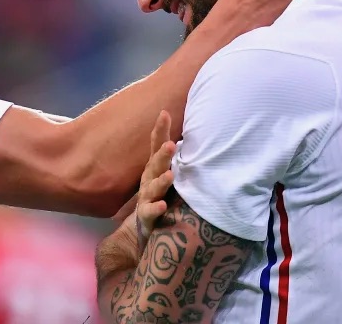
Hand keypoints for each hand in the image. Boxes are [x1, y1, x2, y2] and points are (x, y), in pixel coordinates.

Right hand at [135, 110, 175, 247]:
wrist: (143, 228)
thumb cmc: (161, 196)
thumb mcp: (168, 175)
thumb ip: (178, 159)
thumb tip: (199, 136)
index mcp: (155, 168)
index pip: (157, 146)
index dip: (160, 131)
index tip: (164, 113)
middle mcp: (149, 180)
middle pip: (155, 164)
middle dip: (162, 155)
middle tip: (170, 145)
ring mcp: (147, 198)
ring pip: (153, 187)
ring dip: (161, 181)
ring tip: (170, 175)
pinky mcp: (146, 216)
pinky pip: (150, 212)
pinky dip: (156, 208)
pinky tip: (163, 206)